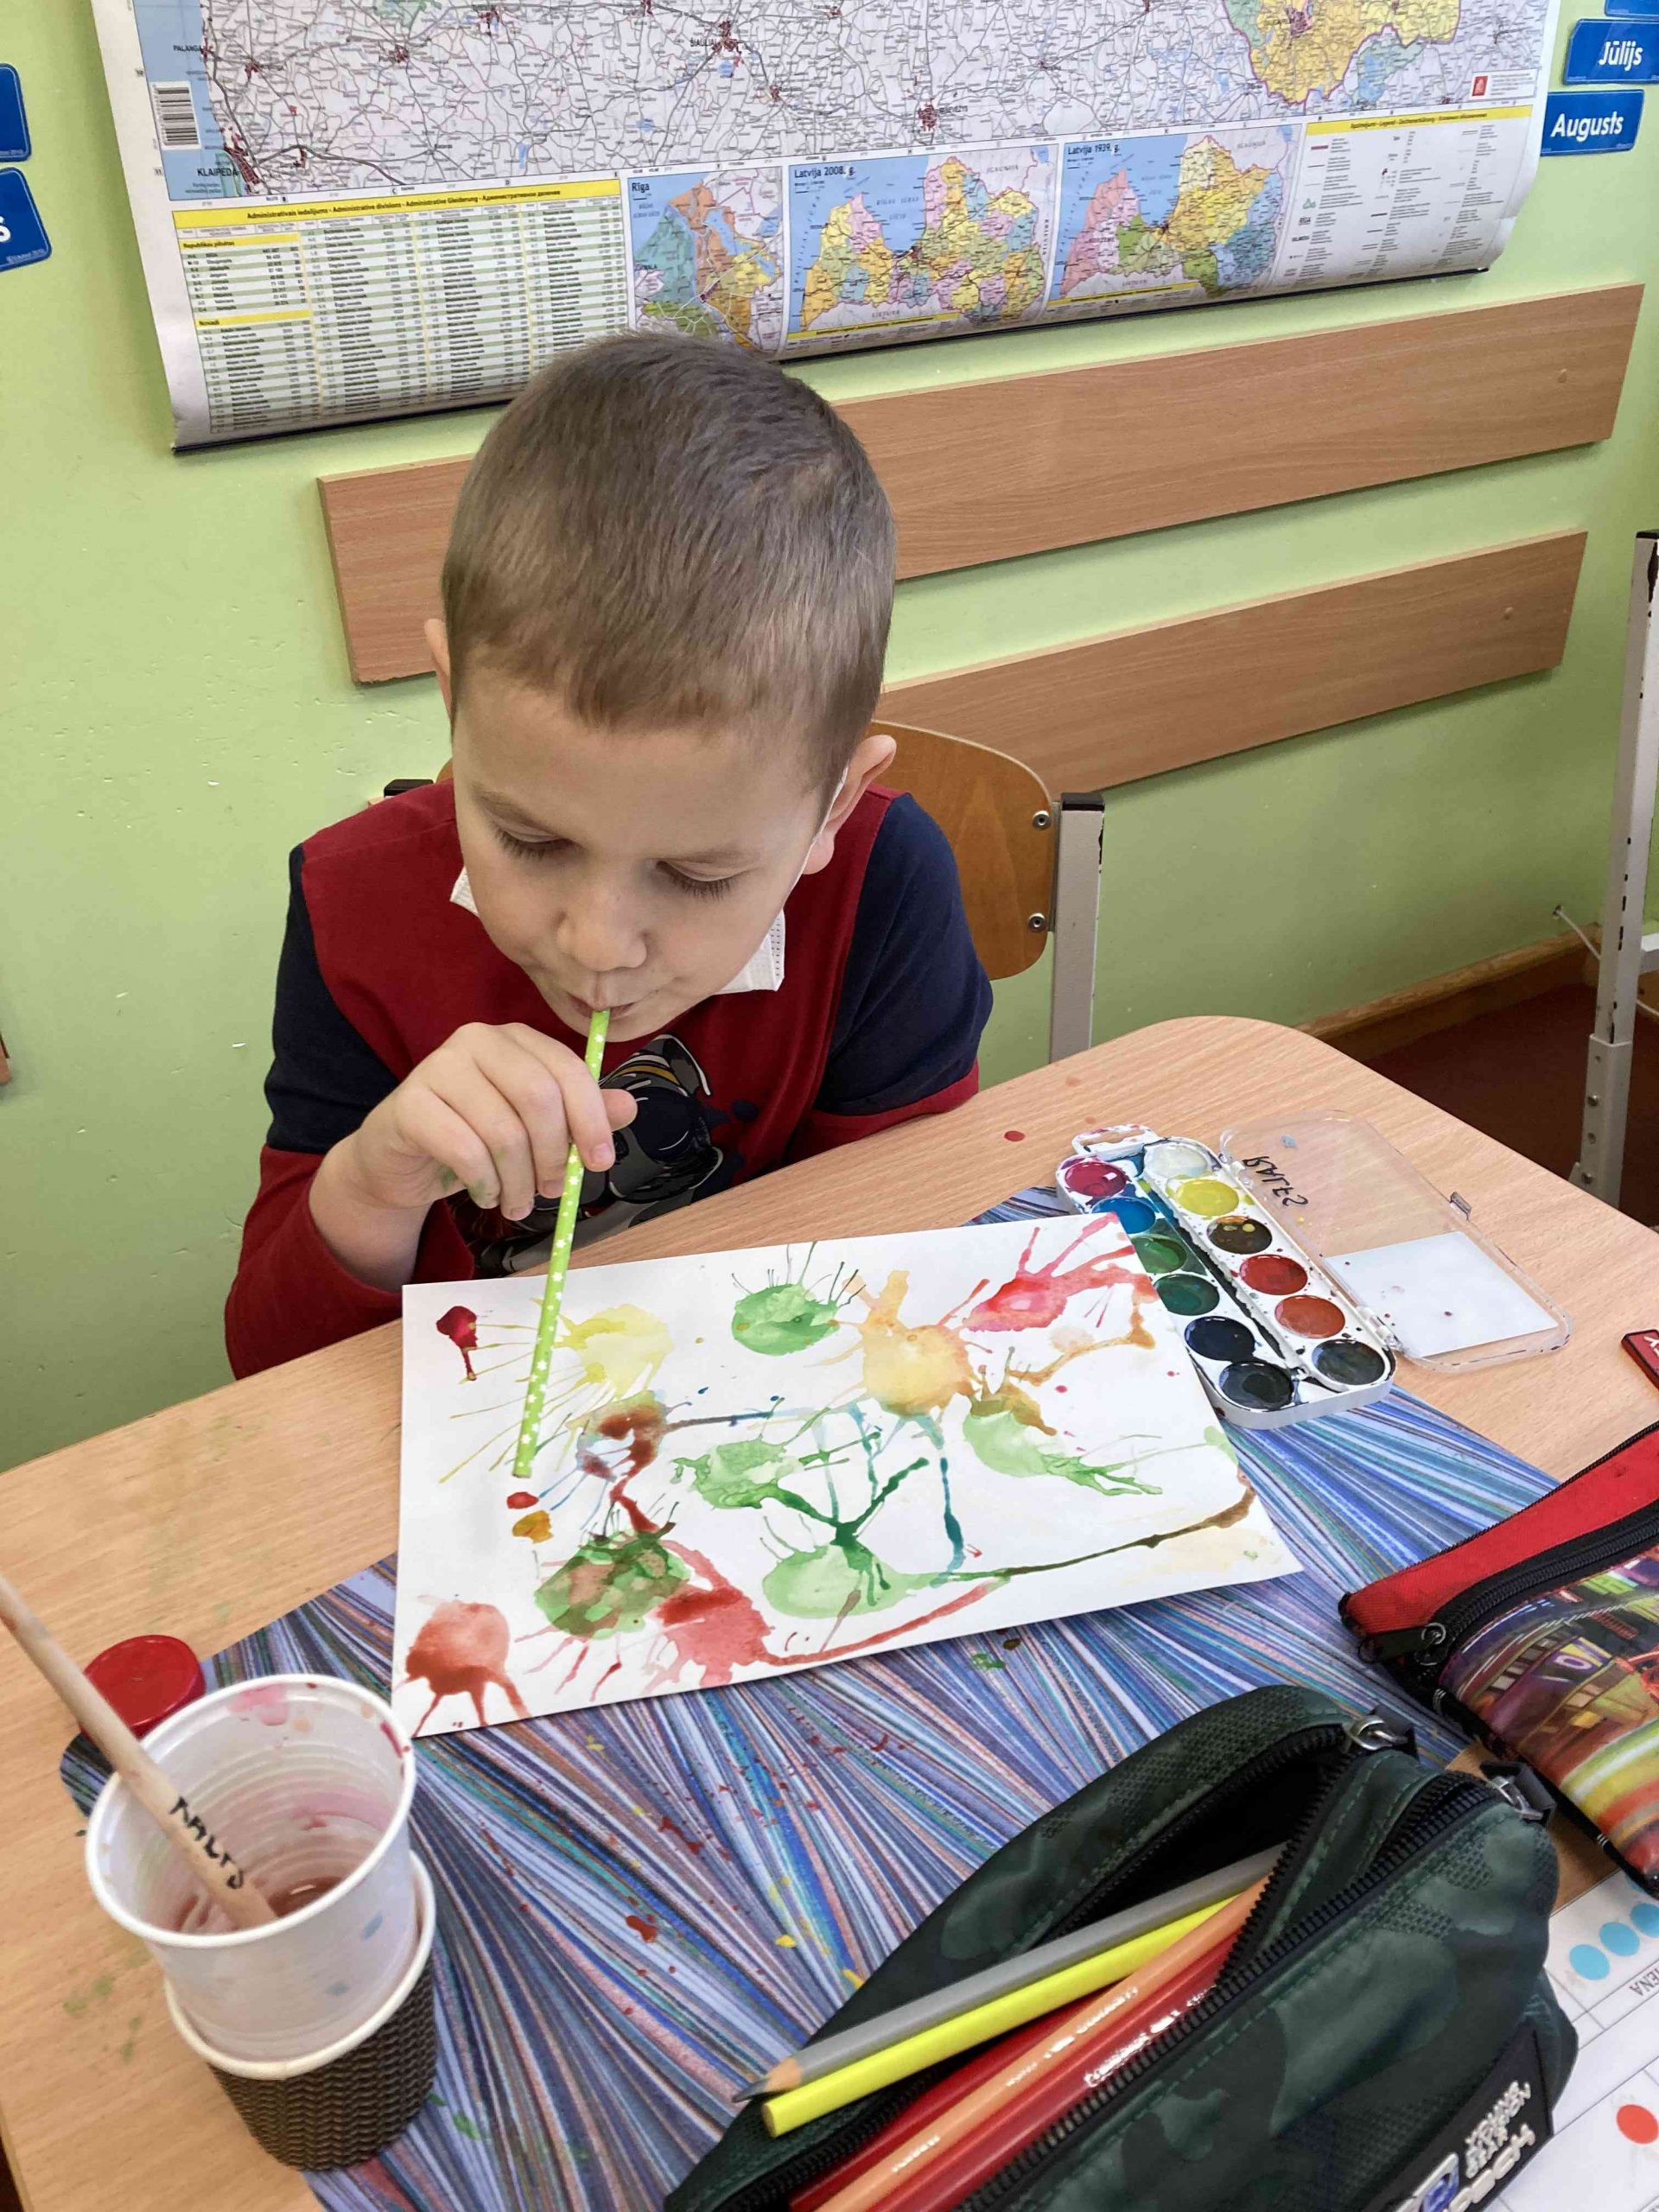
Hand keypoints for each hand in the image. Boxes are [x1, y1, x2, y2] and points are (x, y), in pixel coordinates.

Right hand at [309, 1023, 636, 1288]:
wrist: (401, 1158)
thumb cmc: (475, 1136)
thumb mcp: (534, 1128)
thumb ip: (579, 1114)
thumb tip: (628, 1107)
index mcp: (516, 1039)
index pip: (567, 1069)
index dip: (591, 1118)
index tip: (600, 1162)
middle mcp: (477, 1040)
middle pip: (537, 1097)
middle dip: (553, 1154)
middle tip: (552, 1191)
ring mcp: (438, 1067)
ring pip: (503, 1131)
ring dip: (519, 1181)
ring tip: (518, 1202)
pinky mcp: (410, 1103)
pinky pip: (465, 1151)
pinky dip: (485, 1184)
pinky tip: (486, 1194)